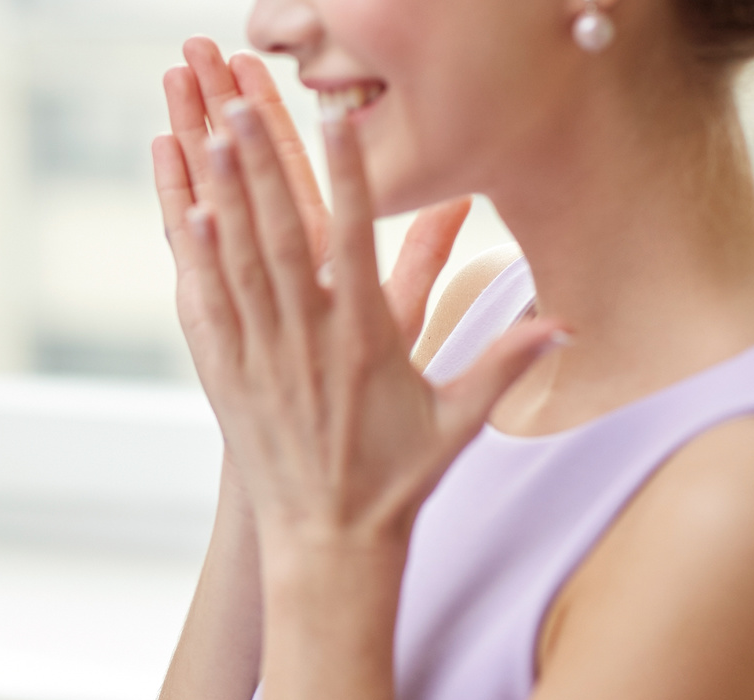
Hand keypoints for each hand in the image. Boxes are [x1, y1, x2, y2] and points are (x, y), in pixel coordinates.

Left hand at [163, 92, 563, 552]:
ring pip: (239, 263)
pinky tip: (187, 213)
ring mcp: (262, 360)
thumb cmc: (396, 481)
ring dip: (225, 196)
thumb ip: (507, 363)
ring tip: (212, 133)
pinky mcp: (227, 379)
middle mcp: (308, 344)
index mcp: (365, 345)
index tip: (337, 120)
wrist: (329, 544)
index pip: (359, 243)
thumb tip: (567, 323)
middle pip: (286, 237)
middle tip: (246, 101)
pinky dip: (197, 259)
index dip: (348, 177)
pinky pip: (209, 308)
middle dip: (266, 165)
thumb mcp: (459, 420)